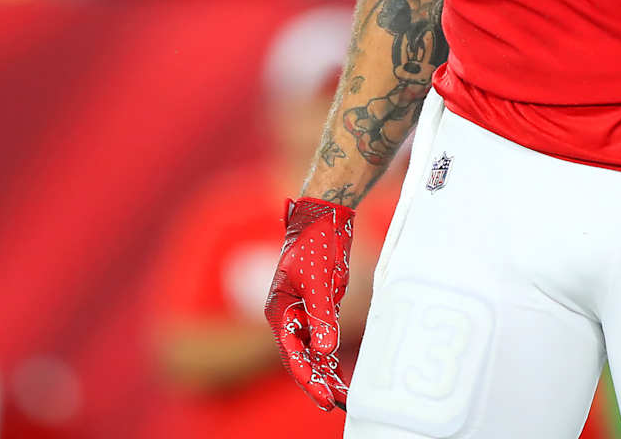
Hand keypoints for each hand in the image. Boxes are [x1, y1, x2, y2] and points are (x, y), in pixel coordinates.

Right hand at [263, 197, 354, 410]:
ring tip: (341, 397)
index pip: (292, 354)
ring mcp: (302, 313)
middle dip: (316, 381)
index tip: (324, 398)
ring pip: (312, 351)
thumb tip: (325, 350)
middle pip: (300, 357)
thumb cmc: (315, 243)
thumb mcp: (319, 281)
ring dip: (325, 373)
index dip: (308, 378)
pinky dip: (330, 357)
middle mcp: (288, 316)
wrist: (323, 217)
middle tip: (334, 404)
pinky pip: (322, 339)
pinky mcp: (318, 308)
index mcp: (279, 311)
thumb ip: (321, 316)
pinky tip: (340, 375)